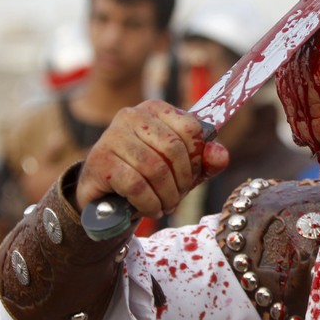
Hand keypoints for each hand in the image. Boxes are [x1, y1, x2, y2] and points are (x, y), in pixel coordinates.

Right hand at [74, 100, 228, 217]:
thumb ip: (207, 160)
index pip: (191, 128)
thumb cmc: (149, 176)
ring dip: (167, 195)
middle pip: (173, 148)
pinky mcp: (100, 161)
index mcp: (156, 109)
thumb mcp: (184, 168)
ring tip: (166, 205)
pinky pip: (135, 184)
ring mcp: (112, 136)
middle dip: (183, 180)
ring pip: (155, 168)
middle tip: (178, 196)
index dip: (197, 158)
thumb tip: (220, 155)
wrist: (107, 196)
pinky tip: (152, 209)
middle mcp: (132, 115)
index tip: (193, 176)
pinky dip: (149, 203)